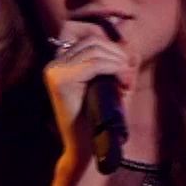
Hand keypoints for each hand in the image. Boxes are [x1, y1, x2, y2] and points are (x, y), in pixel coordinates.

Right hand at [42, 20, 133, 165]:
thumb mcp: (115, 86)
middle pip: (93, 40)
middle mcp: (55, 64)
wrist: (87, 148)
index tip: (125, 63)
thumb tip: (131, 39)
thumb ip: (122, 63)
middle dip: (117, 54)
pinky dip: (114, 69)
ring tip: (126, 82)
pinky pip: (95, 64)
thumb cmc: (102, 119)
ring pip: (95, 50)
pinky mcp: (60, 81)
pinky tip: (122, 84)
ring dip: (118, 63)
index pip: (89, 37)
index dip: (111, 44)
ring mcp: (55, 71)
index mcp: (63, 63)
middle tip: (128, 76)